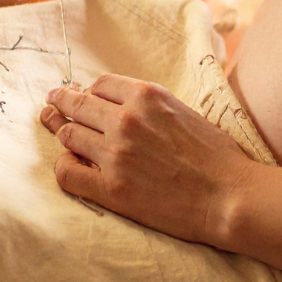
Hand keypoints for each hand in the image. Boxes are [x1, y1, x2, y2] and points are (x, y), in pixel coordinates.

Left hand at [41, 75, 254, 244]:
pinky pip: (68, 172)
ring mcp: (115, 154)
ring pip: (68, 134)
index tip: (82, 94)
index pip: (100, 85)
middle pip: (78, 104)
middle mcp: (126, 120)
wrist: (228, 195)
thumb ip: (151, 107)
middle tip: (52, 102)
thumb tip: (125, 106)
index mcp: (147, 96)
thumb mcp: (184, 112)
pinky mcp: (110, 188)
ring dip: (59, 130)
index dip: (89, 90)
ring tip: (53, 127)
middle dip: (62, 101)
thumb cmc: (216, 156)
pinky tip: (67, 164)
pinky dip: (63, 166)